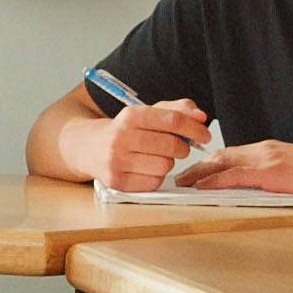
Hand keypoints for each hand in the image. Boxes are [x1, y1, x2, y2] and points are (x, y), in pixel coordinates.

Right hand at [96, 99, 213, 191]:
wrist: (87, 147)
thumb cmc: (124, 131)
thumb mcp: (146, 114)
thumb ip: (176, 110)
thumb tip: (200, 117)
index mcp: (130, 115)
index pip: (172, 120)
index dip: (194, 128)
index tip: (205, 134)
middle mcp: (121, 137)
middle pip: (172, 145)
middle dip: (183, 147)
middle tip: (179, 147)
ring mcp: (117, 161)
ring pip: (165, 166)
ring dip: (167, 162)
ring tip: (155, 157)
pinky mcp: (117, 181)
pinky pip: (154, 182)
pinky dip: (156, 177)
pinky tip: (146, 169)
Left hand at [185, 139, 292, 196]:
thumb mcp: (291, 171)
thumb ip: (270, 175)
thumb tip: (254, 187)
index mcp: (267, 150)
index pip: (230, 154)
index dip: (208, 162)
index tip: (193, 170)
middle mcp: (262, 150)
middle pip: (221, 156)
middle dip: (197, 166)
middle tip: (179, 176)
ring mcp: (265, 159)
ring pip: (223, 163)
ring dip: (199, 173)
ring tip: (182, 182)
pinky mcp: (269, 172)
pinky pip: (235, 175)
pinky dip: (215, 180)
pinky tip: (201, 186)